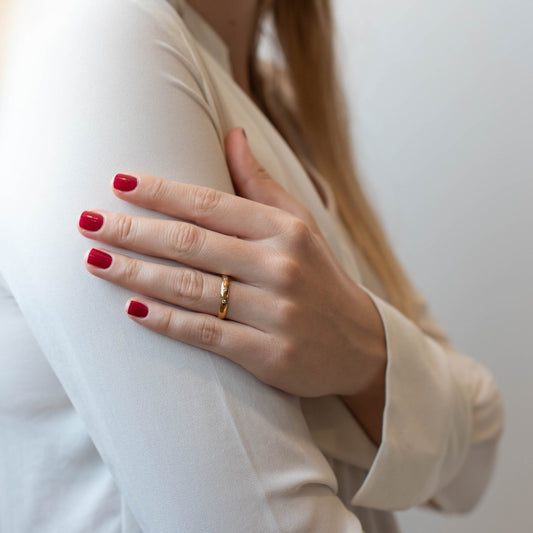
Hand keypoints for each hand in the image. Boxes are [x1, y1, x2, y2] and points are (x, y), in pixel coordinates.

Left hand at [77, 128, 384, 398]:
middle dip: (133, 230)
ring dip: (137, 274)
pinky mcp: (268, 354)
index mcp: (285, 230)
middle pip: (191, 243)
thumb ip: (261, 184)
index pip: (211, 204)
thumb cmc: (319, 275)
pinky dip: (166, 321)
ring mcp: (275, 313)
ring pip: (191, 288)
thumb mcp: (300, 224)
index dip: (161, 192)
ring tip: (95, 260)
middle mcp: (280, 267)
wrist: (358, 342)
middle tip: (86, 221)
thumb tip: (232, 134)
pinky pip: (206, 334)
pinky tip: (132, 310)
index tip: (118, 181)